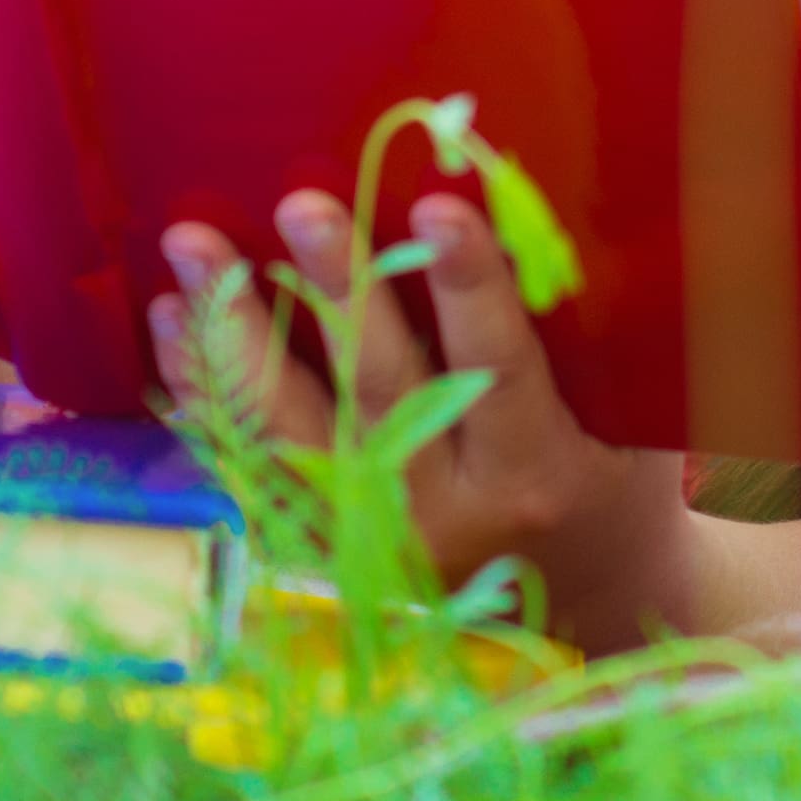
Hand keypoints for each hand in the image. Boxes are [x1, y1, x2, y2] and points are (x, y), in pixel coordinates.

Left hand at [151, 190, 686, 652]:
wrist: (585, 597)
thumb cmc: (614, 477)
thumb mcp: (628, 414)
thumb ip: (575, 335)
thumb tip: (518, 204)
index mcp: (532, 473)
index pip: (496, 367)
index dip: (468, 286)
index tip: (439, 206)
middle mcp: (440, 512)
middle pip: (377, 393)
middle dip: (338, 290)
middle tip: (299, 204)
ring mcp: (369, 537)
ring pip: (289, 433)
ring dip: (235, 335)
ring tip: (194, 247)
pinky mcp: (321, 548)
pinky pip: (248, 464)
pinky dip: (206, 393)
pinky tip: (172, 321)